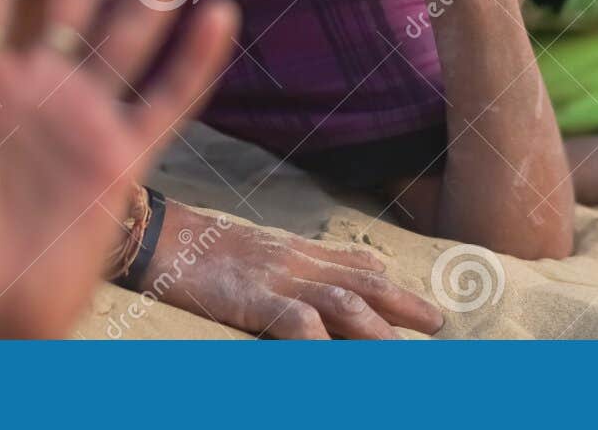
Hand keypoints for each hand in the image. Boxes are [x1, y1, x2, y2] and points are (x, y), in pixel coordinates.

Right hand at [134, 203, 443, 338]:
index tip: (429, 311)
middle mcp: (296, 262)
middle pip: (362, 283)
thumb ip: (310, 260)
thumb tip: (362, 265)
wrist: (159, 235)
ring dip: (377, 331)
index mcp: (297, 253)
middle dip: (403, 306)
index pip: (357, 267)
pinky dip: (320, 343)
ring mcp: (276, 278)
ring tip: (401, 357)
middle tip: (438, 326)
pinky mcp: (252, 297)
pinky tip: (334, 362)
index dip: (397, 288)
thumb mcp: (265, 249)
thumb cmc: (205, 248)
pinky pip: (296, 322)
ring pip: (341, 303)